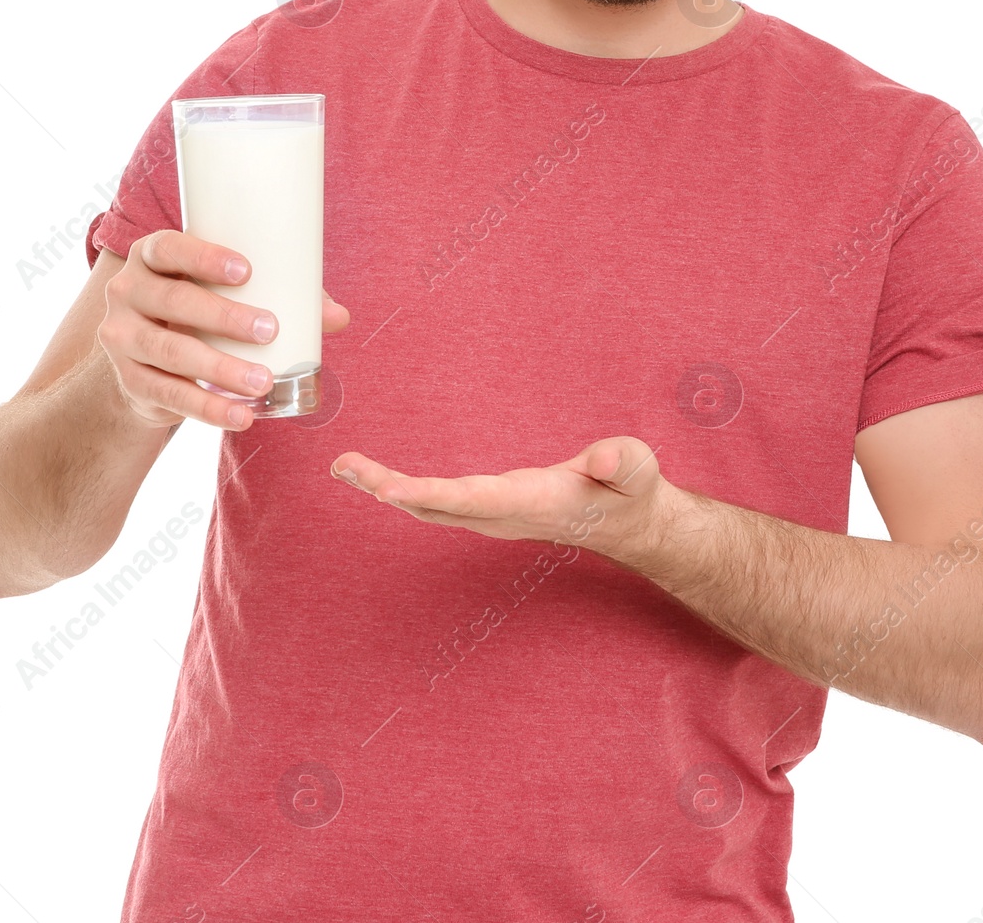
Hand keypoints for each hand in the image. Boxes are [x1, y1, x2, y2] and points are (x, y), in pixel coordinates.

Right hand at [99, 229, 349, 431]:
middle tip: (270, 330)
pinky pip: (168, 395)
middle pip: (173, 301)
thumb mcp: (225, 293)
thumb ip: (280, 294)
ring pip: (170, 351)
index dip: (203, 256)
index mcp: (151, 257)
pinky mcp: (131, 381)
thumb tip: (338, 316)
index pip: (168, 248)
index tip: (247, 270)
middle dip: (224, 316)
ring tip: (263, 381)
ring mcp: (122, 338)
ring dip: (220, 368)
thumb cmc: (200, 309)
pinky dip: (208, 409)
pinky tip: (241, 416)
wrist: (146, 360)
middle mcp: (128, 292)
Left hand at [328, 435, 674, 562]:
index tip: (387, 489)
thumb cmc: (630, 490)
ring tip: (346, 467)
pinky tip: (379, 479)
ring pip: (430, 507)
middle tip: (345, 465)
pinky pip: (437, 503)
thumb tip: (603, 458)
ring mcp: (493, 515)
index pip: (473, 498)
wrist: (628, 523)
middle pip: (435, 506)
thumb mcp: (637, 468)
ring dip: (386, 489)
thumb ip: (622, 462)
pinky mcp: (488, 509)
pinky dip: (403, 490)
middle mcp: (504, 515)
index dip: (428, 492)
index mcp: (533, 501)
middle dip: (387, 487)